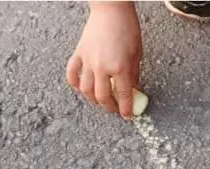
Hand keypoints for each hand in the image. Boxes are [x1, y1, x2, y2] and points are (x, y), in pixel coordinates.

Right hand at [66, 1, 141, 118]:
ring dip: (93, 100)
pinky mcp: (79, 53)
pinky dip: (74, 83)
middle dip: (110, 107)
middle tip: (115, 109)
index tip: (127, 116)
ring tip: (100, 101)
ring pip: (86, 89)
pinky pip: (72, 72)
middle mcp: (102, 67)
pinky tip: (80, 88)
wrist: (111, 9)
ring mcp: (88, 60)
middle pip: (102, 97)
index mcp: (120, 68)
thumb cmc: (127, 28)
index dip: (126, 109)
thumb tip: (132, 90)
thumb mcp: (136, 54)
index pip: (123, 96)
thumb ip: (133, 74)